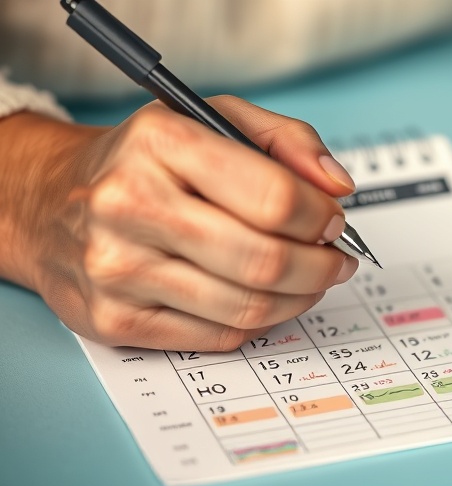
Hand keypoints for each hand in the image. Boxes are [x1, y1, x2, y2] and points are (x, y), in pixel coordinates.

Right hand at [0, 96, 358, 350]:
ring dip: (298, 299)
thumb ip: (288, 140)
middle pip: (265, 260)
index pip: (274, 197)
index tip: (334, 220)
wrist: (50, 202)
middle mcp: (129, 204)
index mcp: (161, 143)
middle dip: (320, 266)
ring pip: (246, 307)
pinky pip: (217, 337)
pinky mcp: (113, 322)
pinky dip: (257, 323)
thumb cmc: (149, 162)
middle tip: (337, 261)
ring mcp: (117, 270)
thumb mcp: (215, 120)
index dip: (321, 216)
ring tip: (311, 281)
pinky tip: (263, 300)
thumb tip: (339, 187)